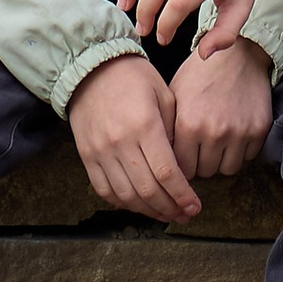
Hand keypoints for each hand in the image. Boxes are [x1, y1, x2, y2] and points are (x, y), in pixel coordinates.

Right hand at [67, 53, 199, 222]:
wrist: (91, 67)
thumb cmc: (133, 77)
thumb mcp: (163, 94)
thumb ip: (174, 131)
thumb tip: (182, 167)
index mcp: (144, 125)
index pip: (166, 173)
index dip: (182, 195)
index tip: (195, 206)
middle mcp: (120, 142)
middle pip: (148, 190)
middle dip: (170, 208)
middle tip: (185, 214)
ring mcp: (100, 152)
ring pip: (126, 196)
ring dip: (149, 211)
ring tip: (166, 214)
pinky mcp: (87, 156)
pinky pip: (105, 190)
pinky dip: (123, 203)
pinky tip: (139, 205)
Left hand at [169, 34, 276, 178]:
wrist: (238, 53)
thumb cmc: (201, 74)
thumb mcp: (175, 96)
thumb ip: (168, 130)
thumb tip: (162, 160)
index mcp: (188, 124)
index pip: (182, 169)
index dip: (181, 165)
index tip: (184, 157)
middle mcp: (214, 132)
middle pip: (205, 172)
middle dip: (201, 162)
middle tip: (201, 148)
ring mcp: (239, 132)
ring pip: (227, 169)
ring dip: (221, 160)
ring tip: (217, 142)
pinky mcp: (259, 130)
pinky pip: (247, 157)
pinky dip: (241, 151)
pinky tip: (234, 133)